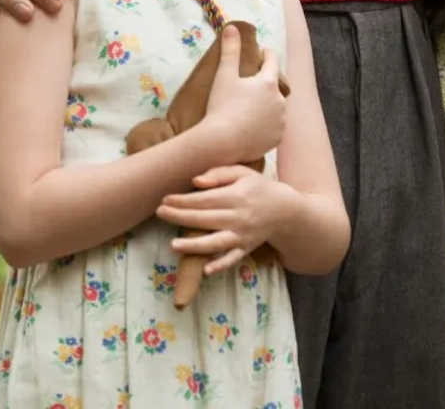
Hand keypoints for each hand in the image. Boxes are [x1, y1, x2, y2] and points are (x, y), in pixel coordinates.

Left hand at [157, 165, 291, 276]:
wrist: (285, 211)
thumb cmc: (258, 188)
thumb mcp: (242, 173)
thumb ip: (218, 174)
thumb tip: (195, 182)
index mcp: (236, 196)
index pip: (204, 199)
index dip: (183, 200)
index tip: (165, 199)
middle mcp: (238, 217)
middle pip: (205, 219)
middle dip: (180, 216)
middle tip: (159, 213)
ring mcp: (242, 235)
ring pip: (216, 242)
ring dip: (194, 245)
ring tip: (173, 245)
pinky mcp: (245, 249)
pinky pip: (232, 259)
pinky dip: (220, 265)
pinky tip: (206, 270)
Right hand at [196, 25, 286, 164]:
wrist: (222, 143)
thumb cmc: (222, 106)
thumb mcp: (224, 76)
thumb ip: (230, 50)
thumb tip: (232, 27)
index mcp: (268, 83)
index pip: (273, 61)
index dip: (267, 54)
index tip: (262, 52)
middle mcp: (279, 101)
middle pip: (275, 86)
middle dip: (266, 83)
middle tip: (251, 85)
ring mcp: (280, 121)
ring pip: (276, 108)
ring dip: (268, 105)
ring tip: (251, 108)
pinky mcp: (277, 139)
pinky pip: (274, 127)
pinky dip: (267, 124)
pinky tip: (255, 126)